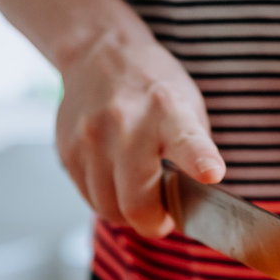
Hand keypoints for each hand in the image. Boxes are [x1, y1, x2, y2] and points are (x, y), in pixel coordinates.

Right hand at [56, 28, 225, 237]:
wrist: (100, 56)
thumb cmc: (153, 90)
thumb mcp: (187, 109)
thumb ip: (193, 154)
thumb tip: (192, 205)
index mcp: (168, 111)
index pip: (186, 140)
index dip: (199, 160)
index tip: (212, 173)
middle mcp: (126, 124)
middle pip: (136, 203)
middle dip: (153, 223)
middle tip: (164, 217)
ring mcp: (91, 139)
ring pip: (108, 208)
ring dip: (127, 213)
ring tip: (138, 193)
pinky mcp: (68, 152)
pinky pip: (89, 198)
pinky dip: (106, 199)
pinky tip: (115, 178)